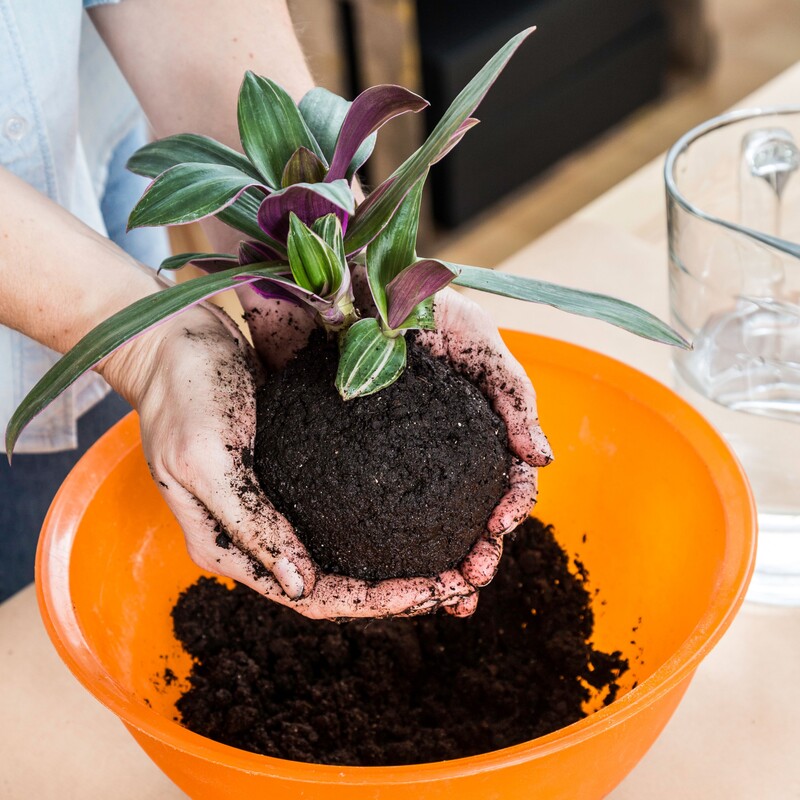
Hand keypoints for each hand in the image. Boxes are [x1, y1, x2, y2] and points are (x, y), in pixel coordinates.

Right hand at [101, 302, 475, 618]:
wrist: (174, 340)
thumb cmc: (182, 394)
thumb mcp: (208, 460)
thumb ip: (251, 524)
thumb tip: (300, 587)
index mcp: (230, 547)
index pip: (313, 596)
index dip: (376, 603)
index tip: (435, 593)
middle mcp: (258, 537)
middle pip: (337, 583)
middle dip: (400, 590)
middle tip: (462, 583)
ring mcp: (277, 505)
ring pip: (346, 553)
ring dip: (398, 563)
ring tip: (456, 558)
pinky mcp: (293, 473)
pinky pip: (344, 511)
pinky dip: (383, 521)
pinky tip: (423, 512)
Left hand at [240, 280, 550, 617]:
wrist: (336, 275)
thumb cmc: (415, 296)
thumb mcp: (475, 336)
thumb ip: (512, 392)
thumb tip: (542, 461)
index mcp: (472, 426)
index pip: (505, 478)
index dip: (511, 508)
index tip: (499, 528)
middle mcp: (436, 450)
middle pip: (466, 514)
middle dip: (478, 554)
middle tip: (471, 581)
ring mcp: (391, 460)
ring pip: (420, 526)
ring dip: (435, 568)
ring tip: (440, 595)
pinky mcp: (342, 460)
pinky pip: (362, 514)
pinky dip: (377, 550)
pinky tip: (379, 575)